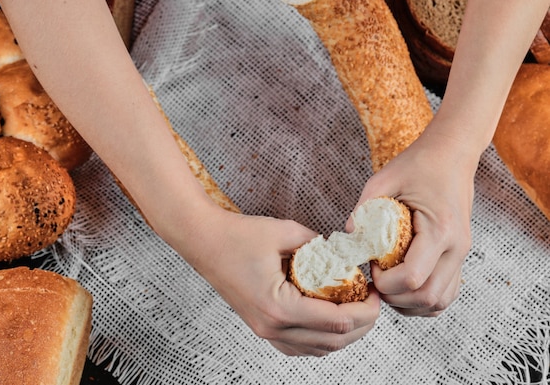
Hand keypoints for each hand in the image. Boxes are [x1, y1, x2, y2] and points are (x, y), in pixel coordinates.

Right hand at [188, 210, 380, 356]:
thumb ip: (319, 245)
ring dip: (344, 334)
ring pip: (318, 349)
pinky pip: (300, 346)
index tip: (376, 293)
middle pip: (333, 341)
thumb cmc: (237, 236)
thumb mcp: (284, 231)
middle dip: (362, 324)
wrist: (203, 242)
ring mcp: (265, 332)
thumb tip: (344, 254)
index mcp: (279, 306)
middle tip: (373, 302)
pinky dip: (322, 338)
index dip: (366, 310)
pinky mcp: (262, 328)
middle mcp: (272, 327)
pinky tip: (331, 320)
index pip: (338, 321)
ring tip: (357, 309)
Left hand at [349, 129, 475, 316]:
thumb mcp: (384, 179)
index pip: (412, 277)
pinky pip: (445, 294)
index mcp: (440, 229)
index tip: (370, 266)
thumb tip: (347, 237)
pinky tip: (402, 286)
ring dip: (409, 303)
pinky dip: (423, 300)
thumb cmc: (419, 164)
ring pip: (438, 303)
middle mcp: (456, 248)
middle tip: (375, 280)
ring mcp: (461, 255)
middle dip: (394, 297)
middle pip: (427, 298)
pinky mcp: (458, 257)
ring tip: (387, 284)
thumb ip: (364, 208)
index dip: (385, 281)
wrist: (452, 154)